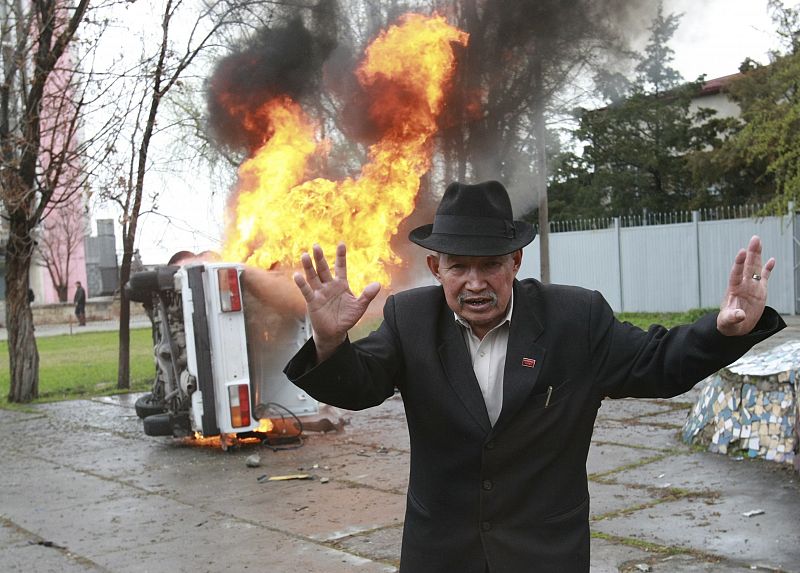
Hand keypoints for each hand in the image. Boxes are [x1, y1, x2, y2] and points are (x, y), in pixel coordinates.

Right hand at [293, 243, 380, 360]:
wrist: (335, 333)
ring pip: (313, 277)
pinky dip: (302, 284)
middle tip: (316, 245)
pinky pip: (307, 291)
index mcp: (341, 284)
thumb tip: (378, 284)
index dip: (341, 256)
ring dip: (308, 267)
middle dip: (320, 258)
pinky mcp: (313, 302)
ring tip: (304, 255)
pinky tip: (297, 275)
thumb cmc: (346, 318)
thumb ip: (367, 295)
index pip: (340, 267)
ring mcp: (320, 293)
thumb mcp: (359, 306)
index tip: (341, 244)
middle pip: (324, 269)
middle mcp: (329, 286)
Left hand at [717, 235, 774, 335]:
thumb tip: (740, 315)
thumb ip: (732, 317)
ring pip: (755, 268)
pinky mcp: (760, 291)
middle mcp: (743, 285)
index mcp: (734, 290)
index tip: (742, 251)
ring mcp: (751, 287)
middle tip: (755, 238)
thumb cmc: (728, 324)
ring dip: (757, 255)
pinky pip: (764, 277)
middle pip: (747, 266)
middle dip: (751, 253)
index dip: (739, 263)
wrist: (735, 327)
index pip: (736, 274)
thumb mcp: (728, 322)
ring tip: (758, 241)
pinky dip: (768, 269)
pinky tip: (772, 259)